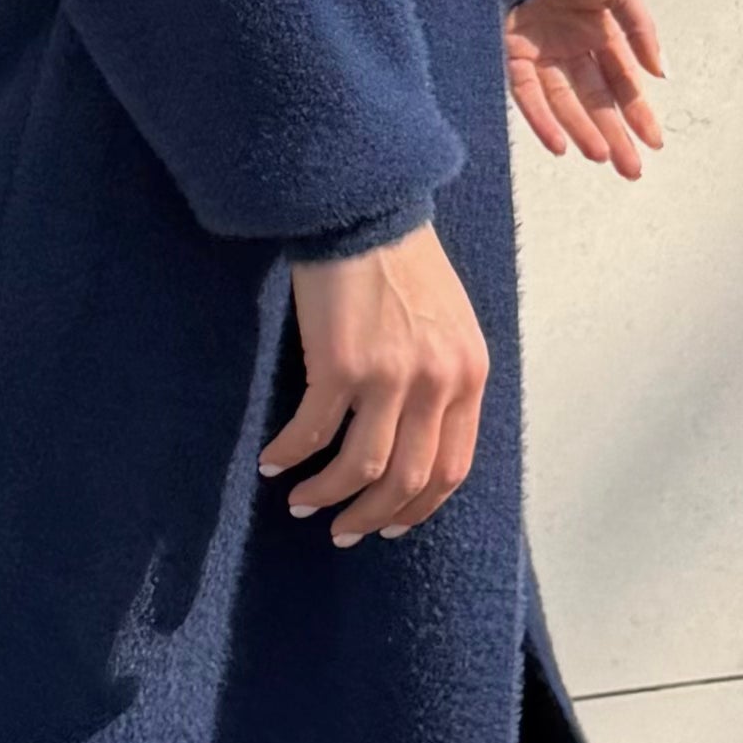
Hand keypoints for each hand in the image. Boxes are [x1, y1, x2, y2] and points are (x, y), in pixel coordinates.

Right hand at [261, 227, 489, 544]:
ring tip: (302, 503)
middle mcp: (438, 382)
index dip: (418, 507)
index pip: (452, 468)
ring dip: (328, 495)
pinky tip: (273, 462)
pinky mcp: (341, 365)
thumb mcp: (447, 325)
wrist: (364, 211)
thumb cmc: (401, 263)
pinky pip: (313, 433)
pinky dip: (291, 456)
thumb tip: (418, 436)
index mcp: (468, 374)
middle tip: (342, 531)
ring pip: (361, 468)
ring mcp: (391, 376)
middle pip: (408, 480)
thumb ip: (443, 379)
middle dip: (371, 516)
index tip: (390, 524)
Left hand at [506, 0, 664, 177]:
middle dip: (615, 134)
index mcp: (599, 28)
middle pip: (595, 98)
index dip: (639, 111)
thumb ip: (641, 30)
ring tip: (603, 157)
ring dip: (583, 131)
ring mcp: (539, 49)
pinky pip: (527, 94)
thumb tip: (662, 73)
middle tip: (632, 170)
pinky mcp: (508, 51)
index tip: (655, 142)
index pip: (622, 80)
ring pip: (563, 102)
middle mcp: (569, 44)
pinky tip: (562, 144)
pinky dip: (543, 120)